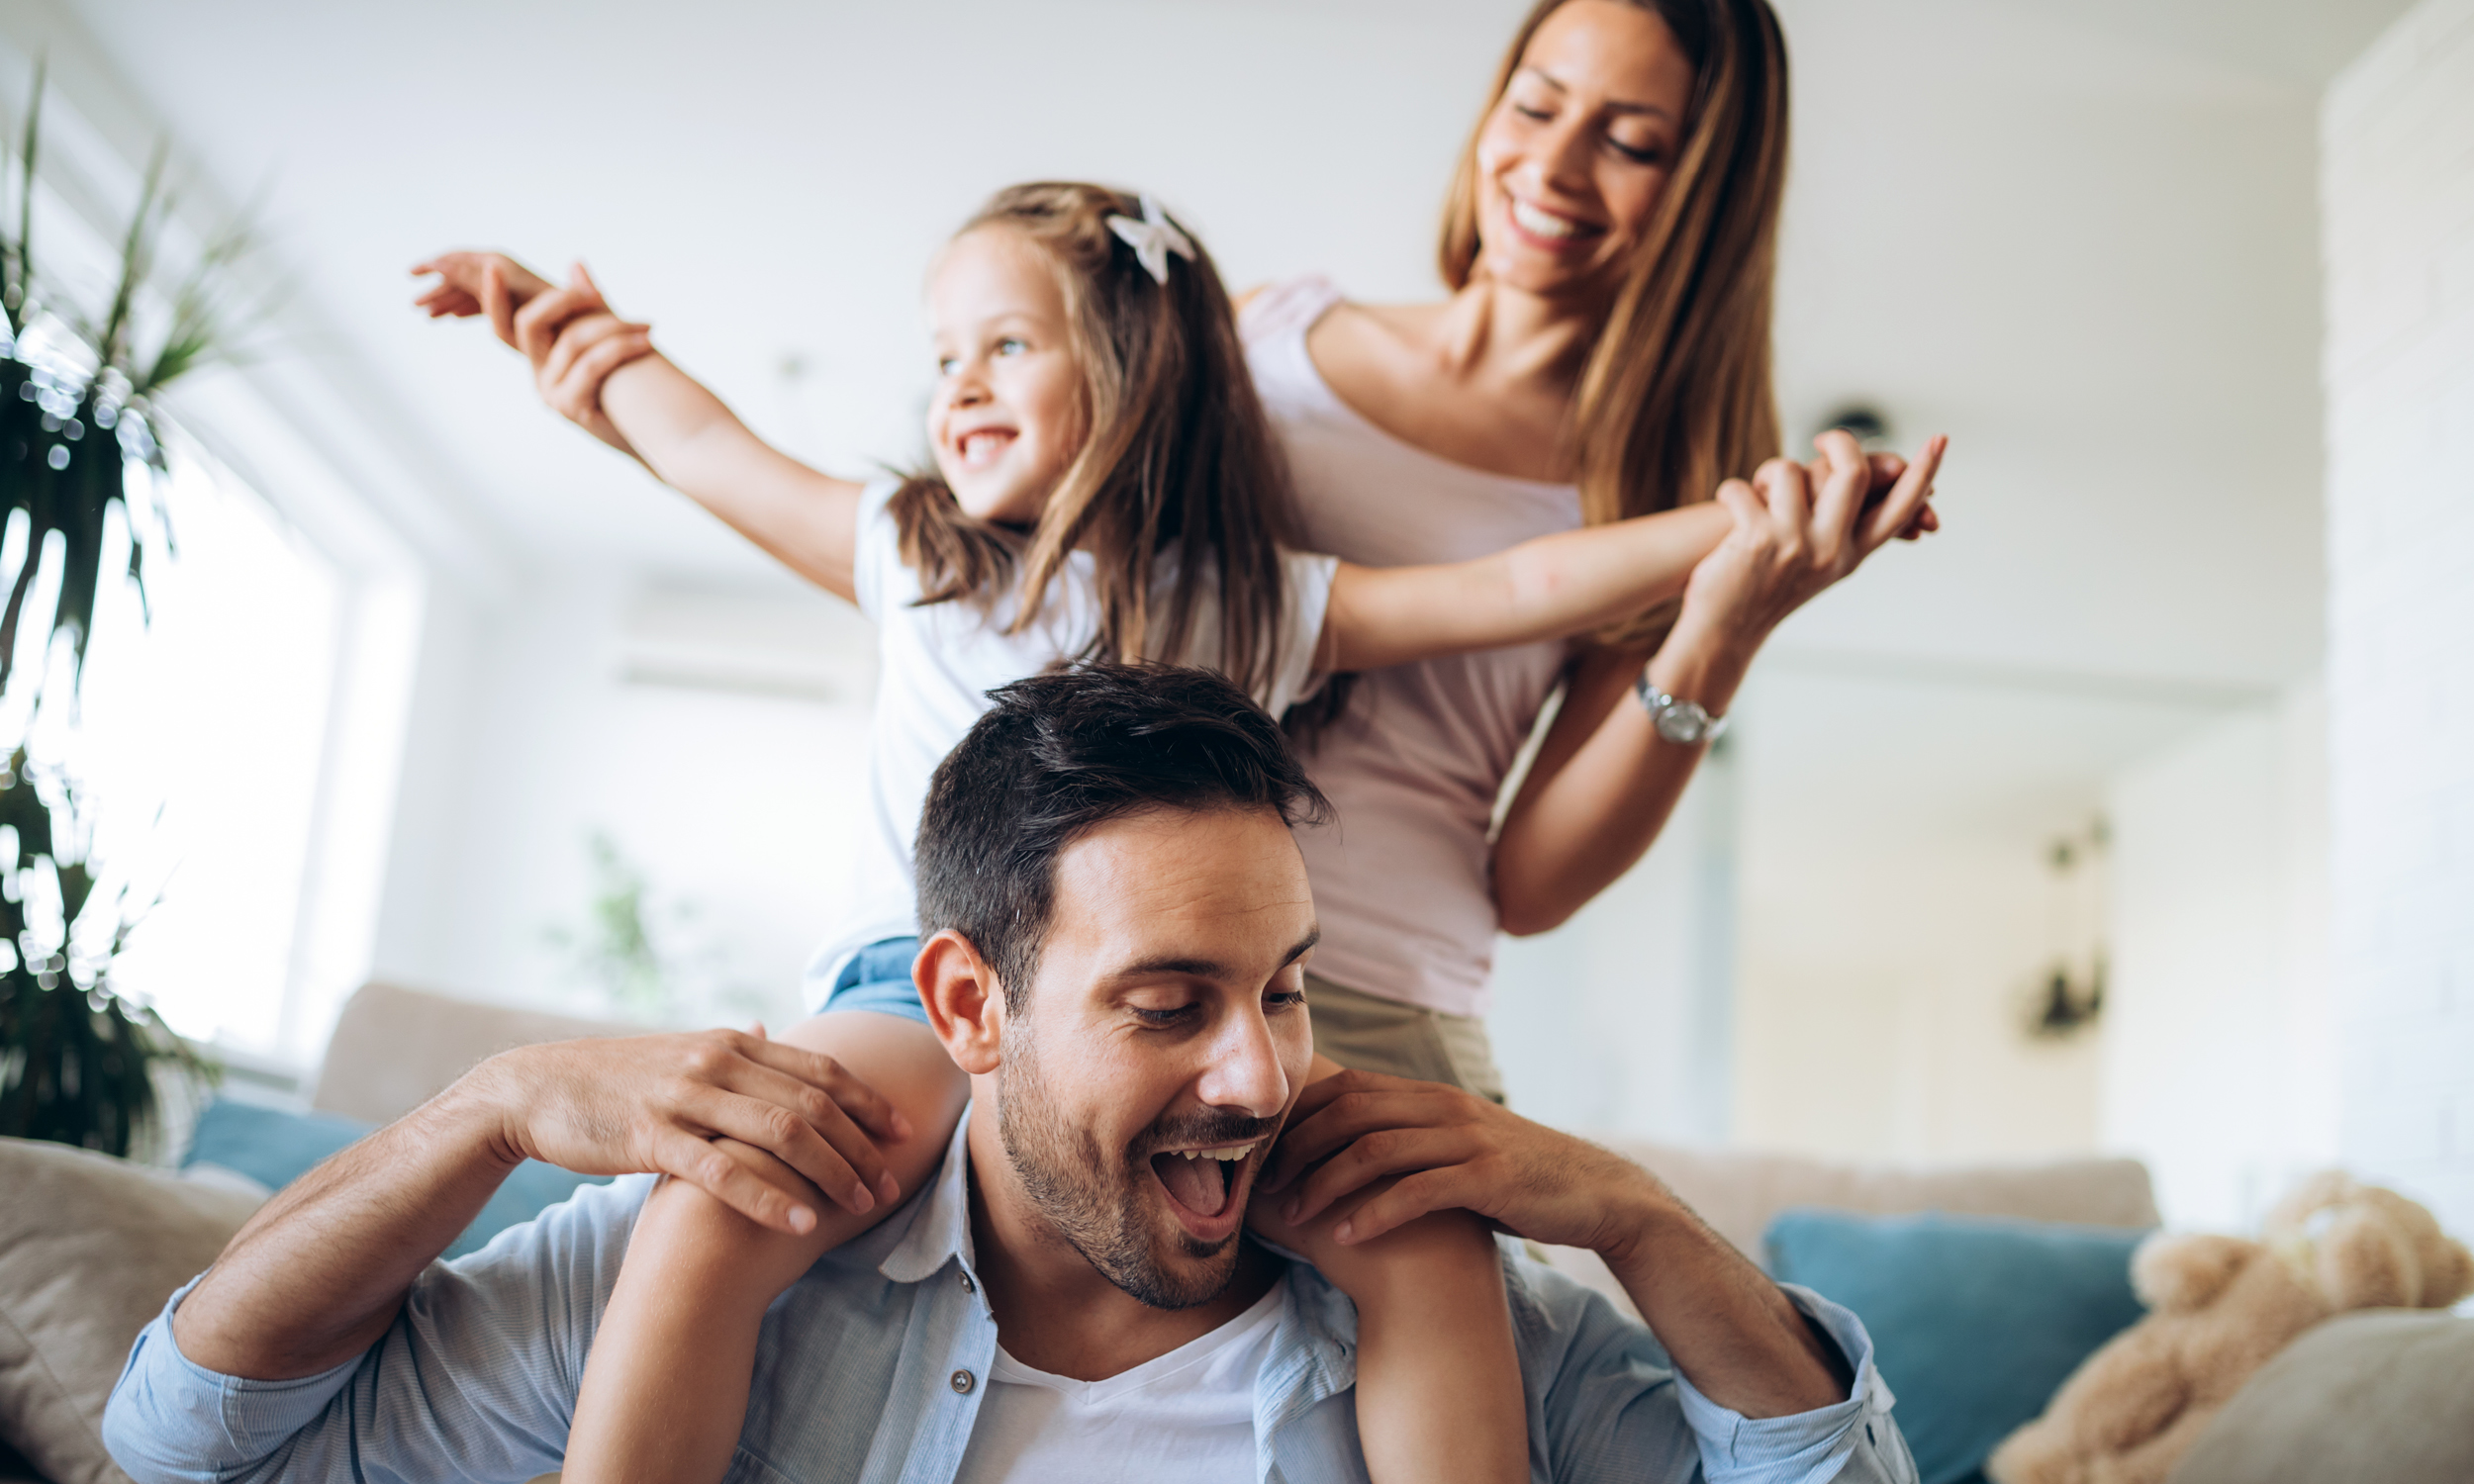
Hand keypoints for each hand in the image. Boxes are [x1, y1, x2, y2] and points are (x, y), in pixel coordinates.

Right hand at [411, 250, 554, 346]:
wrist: (587, 324)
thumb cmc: (548, 308)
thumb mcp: (504, 292)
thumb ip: (471, 277)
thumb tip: (438, 263)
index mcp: (499, 265)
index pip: (457, 259)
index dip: (433, 265)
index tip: (412, 272)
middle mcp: (503, 272)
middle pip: (461, 275)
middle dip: (438, 288)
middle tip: (415, 305)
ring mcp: (511, 288)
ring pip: (472, 290)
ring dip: (449, 299)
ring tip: (428, 314)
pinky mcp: (519, 303)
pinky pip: (486, 300)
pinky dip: (467, 306)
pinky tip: (454, 315)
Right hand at [462, 1025, 912, 1235]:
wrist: (536, 1088)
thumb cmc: (615, 1079)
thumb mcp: (681, 1051)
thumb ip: (731, 1049)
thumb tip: (767, 1029)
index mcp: (731, 1042)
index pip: (818, 1071)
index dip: (867, 1102)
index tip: (902, 1132)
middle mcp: (717, 1062)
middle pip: (812, 1103)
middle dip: (860, 1145)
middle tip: (891, 1182)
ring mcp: (686, 1097)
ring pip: (780, 1133)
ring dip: (830, 1172)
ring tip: (861, 1206)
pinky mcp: (653, 1136)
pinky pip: (723, 1170)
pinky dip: (769, 1196)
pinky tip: (802, 1221)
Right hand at [509, 264, 655, 453]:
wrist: (663, 432)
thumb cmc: (636, 384)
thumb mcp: (609, 339)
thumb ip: (590, 305)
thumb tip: (575, 264)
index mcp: (542, 356)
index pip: (504, 322)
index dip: (492, 296)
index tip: (493, 267)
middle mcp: (540, 374)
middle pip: (528, 323)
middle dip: (563, 299)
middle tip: (598, 296)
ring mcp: (551, 393)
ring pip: (571, 341)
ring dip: (614, 327)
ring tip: (646, 326)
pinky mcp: (571, 407)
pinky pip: (591, 364)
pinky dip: (621, 348)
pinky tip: (647, 343)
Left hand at [1258, 1068, 1664, 1255]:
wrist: (1593, 1192)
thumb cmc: (1517, 1175)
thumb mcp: (1459, 1144)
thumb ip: (1412, 1138)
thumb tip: (1347, 1151)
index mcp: (1431, 1095)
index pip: (1347, 1089)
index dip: (1300, 1118)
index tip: (1267, 1155)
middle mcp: (1444, 1107)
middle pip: (1349, 1114)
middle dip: (1300, 1150)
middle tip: (1268, 1188)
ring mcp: (1466, 1139)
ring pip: (1374, 1151)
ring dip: (1325, 1184)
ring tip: (1293, 1217)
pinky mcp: (1487, 1178)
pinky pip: (1416, 1191)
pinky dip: (1374, 1212)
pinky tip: (1346, 1236)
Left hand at [1668, 430, 1946, 664]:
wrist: (1726, 631)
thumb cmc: (1766, 588)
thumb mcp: (1817, 562)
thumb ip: (1842, 524)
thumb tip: (1874, 475)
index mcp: (1851, 554)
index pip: (1899, 507)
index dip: (1923, 471)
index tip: (1941, 439)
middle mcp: (1830, 550)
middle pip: (1853, 472)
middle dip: (1839, 441)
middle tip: (1822, 440)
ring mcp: (1795, 544)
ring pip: (1789, 471)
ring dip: (1766, 474)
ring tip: (1755, 495)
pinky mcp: (1758, 540)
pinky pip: (1744, 486)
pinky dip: (1731, 491)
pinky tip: (1728, 508)